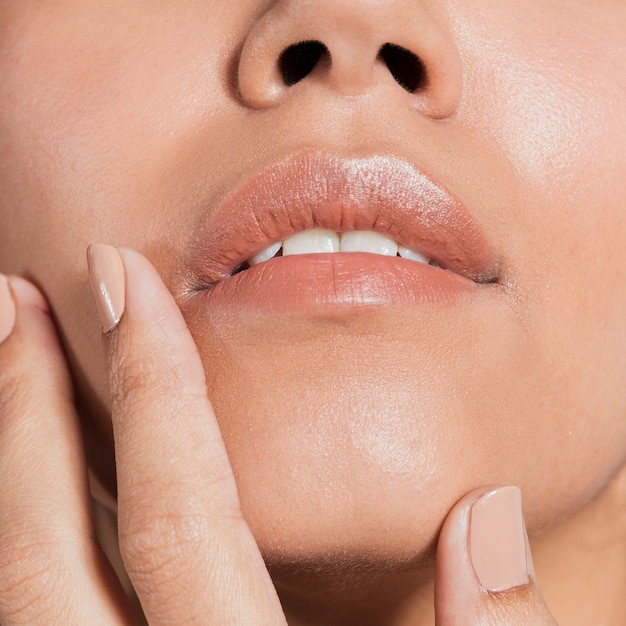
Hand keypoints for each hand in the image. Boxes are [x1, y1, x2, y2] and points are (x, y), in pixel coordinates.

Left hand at [0, 250, 557, 624]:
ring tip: (4, 362)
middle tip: (11, 298)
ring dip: (6, 464)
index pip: (180, 500)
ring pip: (12, 582)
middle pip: (45, 539)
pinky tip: (32, 495)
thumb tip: (486, 515)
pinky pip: (28, 616)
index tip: (124, 281)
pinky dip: (21, 545)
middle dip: (26, 402)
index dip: (155, 378)